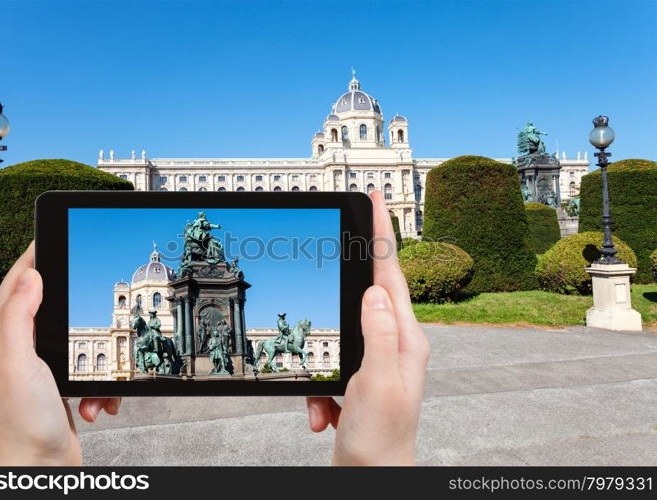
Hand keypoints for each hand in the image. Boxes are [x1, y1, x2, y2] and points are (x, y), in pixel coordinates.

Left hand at [0, 242, 120, 465]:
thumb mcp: (20, 363)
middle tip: (99, 307)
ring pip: (78, 337)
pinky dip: (100, 383)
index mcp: (1, 335)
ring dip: (97, 360)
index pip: (18, 282)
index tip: (54, 236)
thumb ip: (20, 317)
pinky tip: (96, 401)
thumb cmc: (25, 422)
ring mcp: (39, 364)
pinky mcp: (59, 381)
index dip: (36, 256)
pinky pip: (89, 367)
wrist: (42, 464)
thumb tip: (32, 277)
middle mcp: (17, 346)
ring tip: (95, 383)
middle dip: (81, 314)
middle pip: (52, 305)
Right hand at [306, 191, 429, 464]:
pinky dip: (318, 389)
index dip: (382, 234)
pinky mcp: (359, 376)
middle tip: (336, 252)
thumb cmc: (381, 440)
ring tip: (326, 407)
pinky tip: (323, 415)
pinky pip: (329, 365)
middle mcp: (396, 344)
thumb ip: (378, 335)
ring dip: (322, 369)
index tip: (375, 199)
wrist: (373, 478)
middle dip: (344, 285)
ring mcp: (378, 360)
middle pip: (367, 293)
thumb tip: (374, 291)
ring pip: (340, 332)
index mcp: (405, 339)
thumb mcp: (377, 384)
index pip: (391, 274)